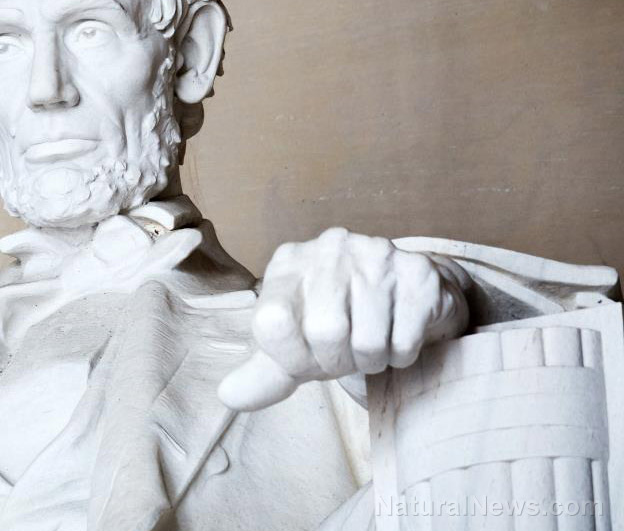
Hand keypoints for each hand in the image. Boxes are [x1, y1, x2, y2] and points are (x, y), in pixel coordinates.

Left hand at [217, 227, 468, 410]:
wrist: (404, 297)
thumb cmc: (341, 322)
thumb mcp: (296, 345)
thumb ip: (264, 373)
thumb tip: (228, 396)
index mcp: (288, 263)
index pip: (272, 322)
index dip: (292, 357)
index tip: (306, 359)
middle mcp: (329, 249)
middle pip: (325, 333)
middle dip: (336, 362)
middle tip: (345, 355)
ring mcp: (376, 254)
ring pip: (368, 341)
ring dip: (371, 361)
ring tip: (371, 345)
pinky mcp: (417, 273)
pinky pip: (404, 341)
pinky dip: (401, 356)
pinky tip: (396, 335)